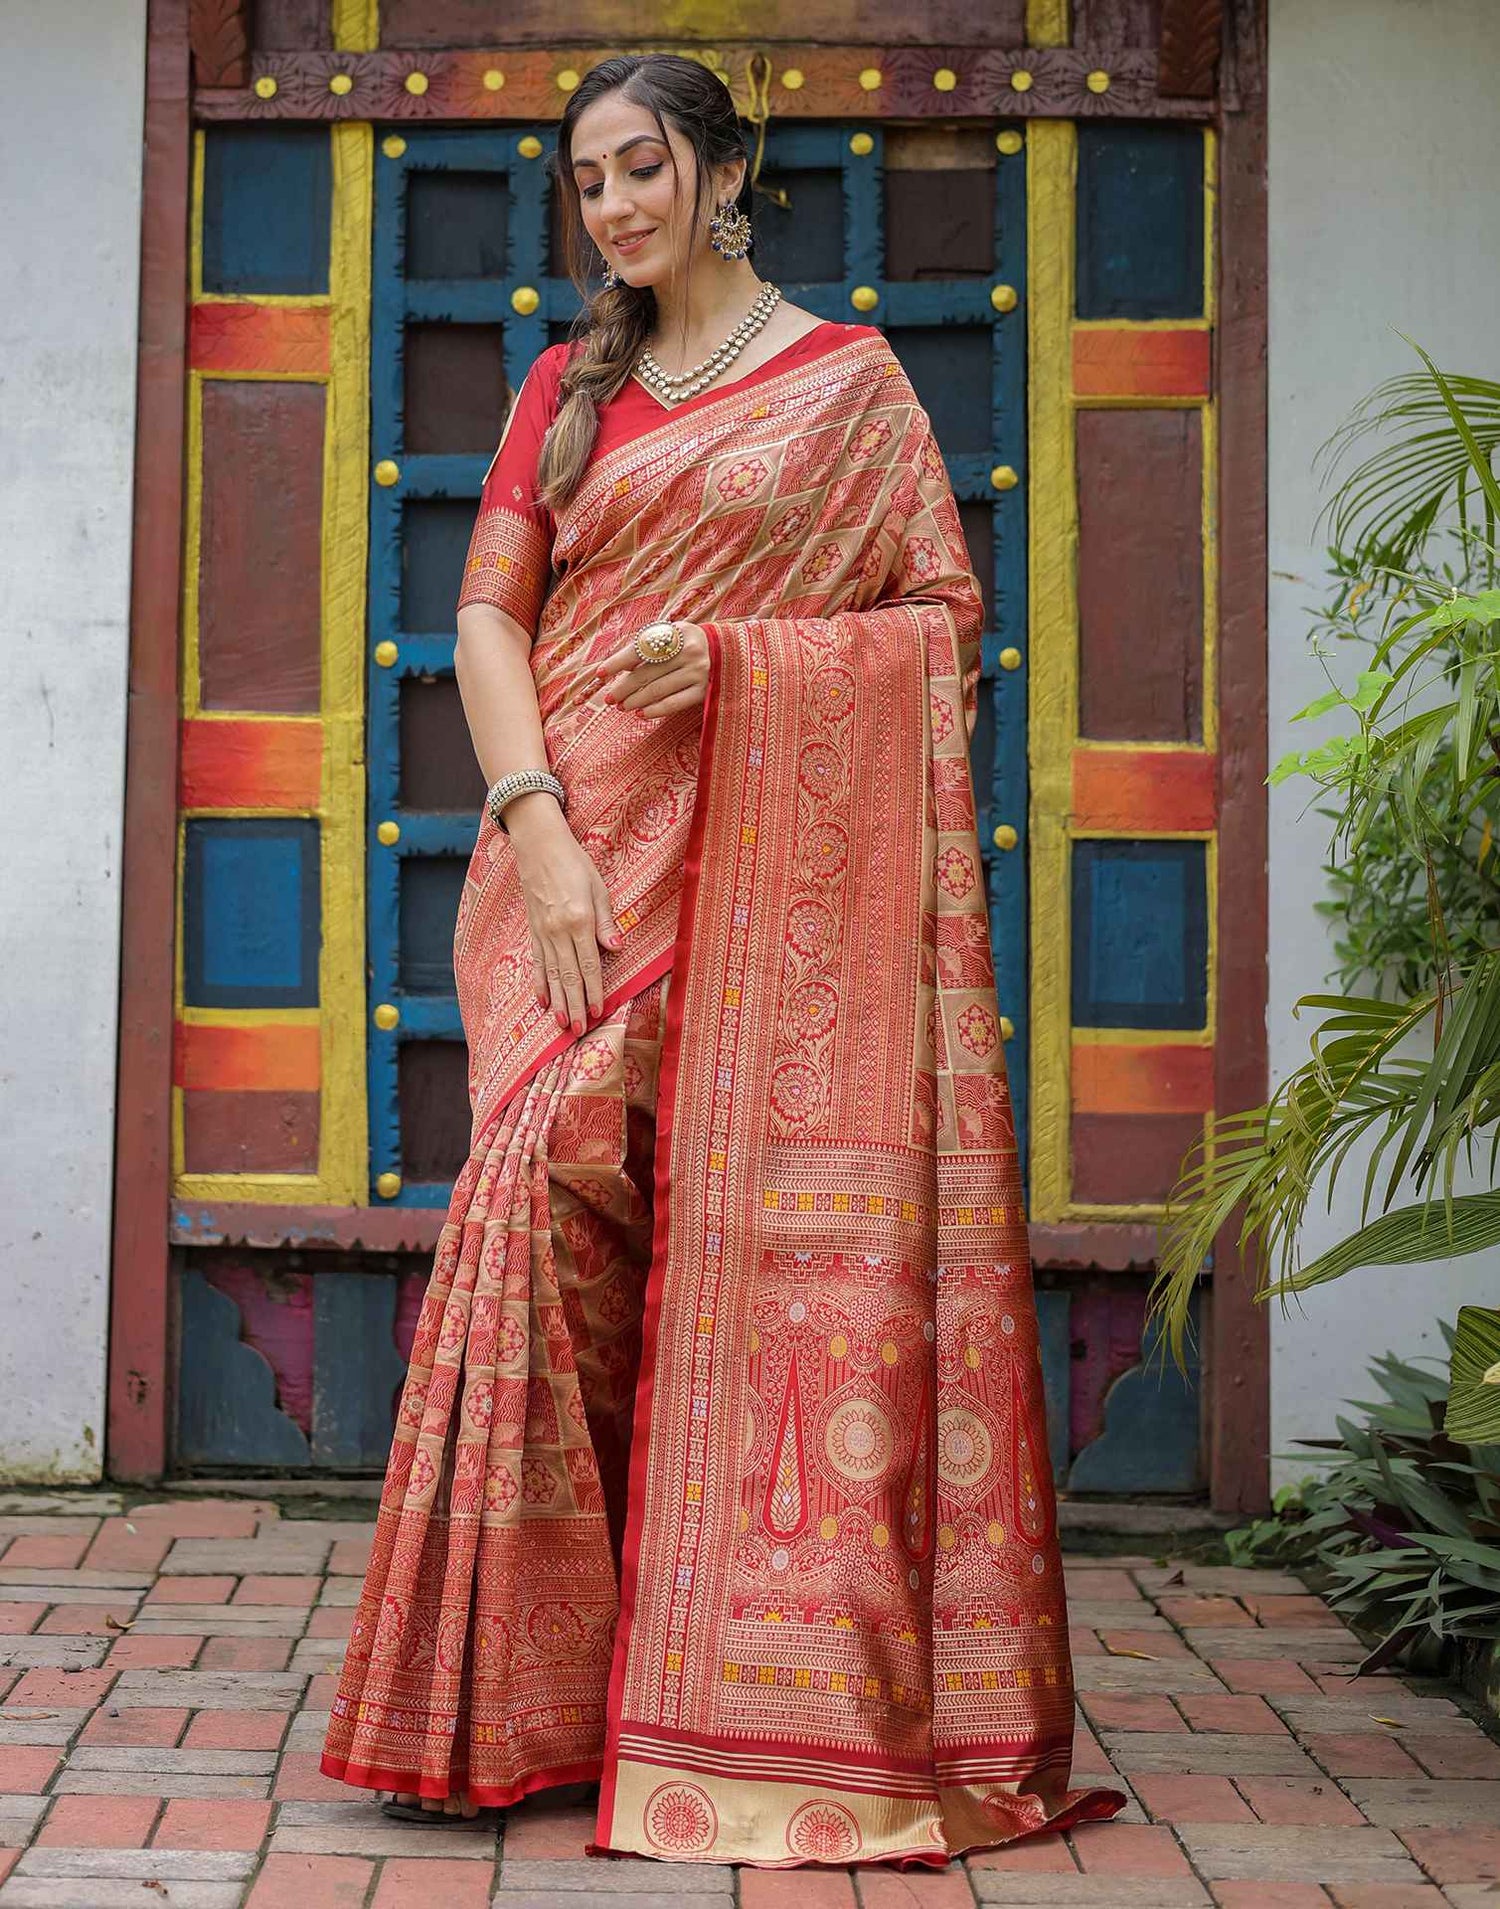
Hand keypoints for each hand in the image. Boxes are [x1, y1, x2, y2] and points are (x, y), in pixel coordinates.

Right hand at [505, 801, 621, 1036]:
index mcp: (579, 920)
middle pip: (568, 976)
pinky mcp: (532, 930)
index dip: (595, 990)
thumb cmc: (574, 863)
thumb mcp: (598, 887)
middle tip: (580, 1030)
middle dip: (576, 1005)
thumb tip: (616, 949)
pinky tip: (543, 1001)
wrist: (539, 845)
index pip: (589, 965)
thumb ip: (606, 922)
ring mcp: (542, 932)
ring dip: (558, 1002)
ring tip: (563, 1024)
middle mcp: (558, 931)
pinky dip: (539, 983)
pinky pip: (536, 962)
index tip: (599, 1011)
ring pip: (551, 974)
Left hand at [594, 622, 710, 718]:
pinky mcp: (705, 692)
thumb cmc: (692, 643)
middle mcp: (689, 652)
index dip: (617, 662)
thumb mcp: (675, 634)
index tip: (599, 674)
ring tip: (621, 706)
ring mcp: (698, 673)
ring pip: (658, 690)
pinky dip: (655, 710)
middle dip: (623, 687)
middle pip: (646, 673)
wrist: (731, 652)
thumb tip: (622, 667)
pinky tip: (641, 714)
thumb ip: (651, 645)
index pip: (640, 649)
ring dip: (635, 700)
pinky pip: (674, 703)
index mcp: (677, 633)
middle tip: (609, 698)